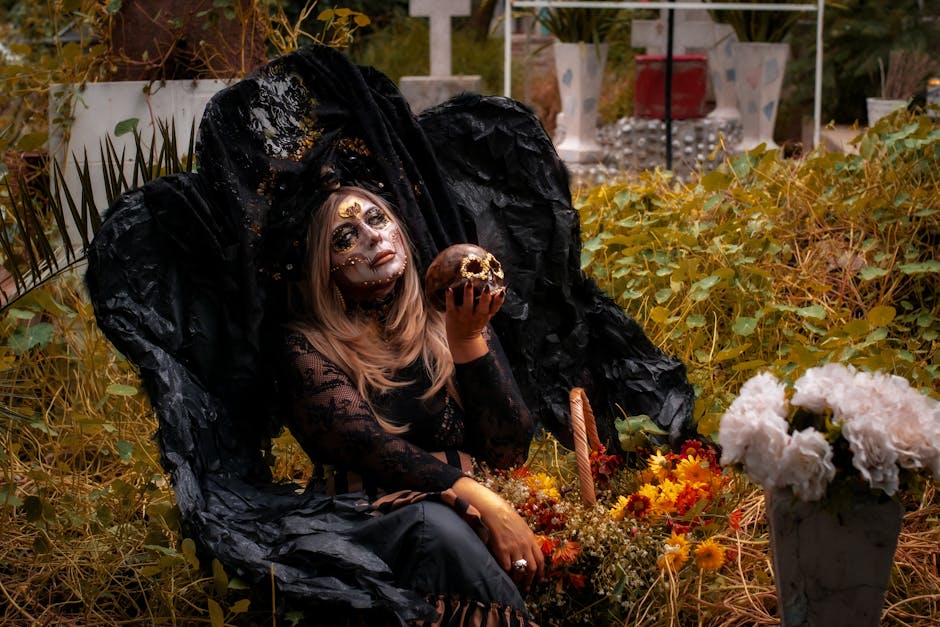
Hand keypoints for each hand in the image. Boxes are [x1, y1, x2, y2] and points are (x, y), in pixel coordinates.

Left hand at [444, 282, 505, 363]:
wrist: (463, 340)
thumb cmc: (476, 324)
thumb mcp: (487, 316)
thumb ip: (494, 304)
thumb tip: (504, 288)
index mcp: (486, 314)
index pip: (495, 307)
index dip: (499, 300)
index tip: (501, 291)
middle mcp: (476, 315)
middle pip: (483, 306)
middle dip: (485, 297)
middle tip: (487, 287)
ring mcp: (464, 315)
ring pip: (467, 304)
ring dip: (468, 293)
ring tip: (468, 283)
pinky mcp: (452, 314)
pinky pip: (451, 305)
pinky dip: (450, 298)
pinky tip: (449, 289)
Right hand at [451, 477, 543, 591]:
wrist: (493, 509)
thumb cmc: (505, 515)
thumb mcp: (521, 526)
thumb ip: (526, 539)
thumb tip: (527, 550)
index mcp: (530, 539)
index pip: (540, 559)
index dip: (541, 572)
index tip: (540, 580)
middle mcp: (524, 545)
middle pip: (532, 568)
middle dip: (530, 580)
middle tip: (527, 587)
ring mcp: (513, 547)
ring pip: (520, 570)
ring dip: (518, 580)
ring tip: (515, 585)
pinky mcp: (502, 549)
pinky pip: (507, 567)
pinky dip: (507, 574)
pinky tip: (505, 576)